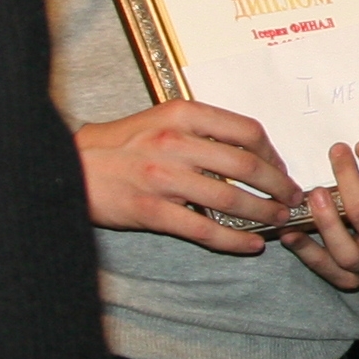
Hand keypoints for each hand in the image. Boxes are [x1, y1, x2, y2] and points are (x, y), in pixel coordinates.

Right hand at [76, 101, 299, 253]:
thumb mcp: (159, 118)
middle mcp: (175, 141)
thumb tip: (248, 149)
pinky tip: (251, 245)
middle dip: (278, 186)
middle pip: (247, 166)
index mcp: (182, 114)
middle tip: (291, 198)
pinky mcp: (151, 210)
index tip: (281, 168)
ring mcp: (163, 177)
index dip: (273, 154)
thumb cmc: (117, 144)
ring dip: (263, 213)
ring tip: (278, 220)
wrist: (66, 166)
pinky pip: (204, 229)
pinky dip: (234, 240)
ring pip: (231, 199)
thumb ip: (200, 128)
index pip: (247, 132)